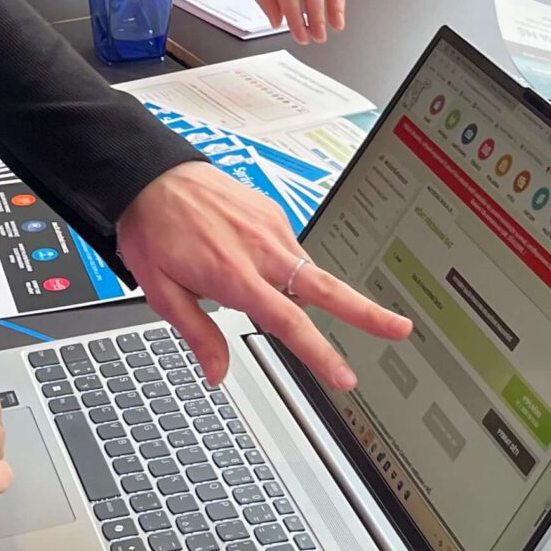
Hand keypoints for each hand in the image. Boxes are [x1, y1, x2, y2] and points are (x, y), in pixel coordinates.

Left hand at [116, 162, 409, 389]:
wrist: (149, 174)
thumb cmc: (152, 229)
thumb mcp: (161, 291)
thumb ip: (197, 333)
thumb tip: (218, 373)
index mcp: (235, 274)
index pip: (289, 322)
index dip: (320, 353)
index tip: (345, 376)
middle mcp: (261, 248)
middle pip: (326, 288)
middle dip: (367, 312)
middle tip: (401, 329)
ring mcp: (271, 226)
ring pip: (310, 269)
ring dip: (324, 294)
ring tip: (315, 304)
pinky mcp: (272, 210)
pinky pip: (291, 249)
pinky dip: (291, 267)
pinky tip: (269, 269)